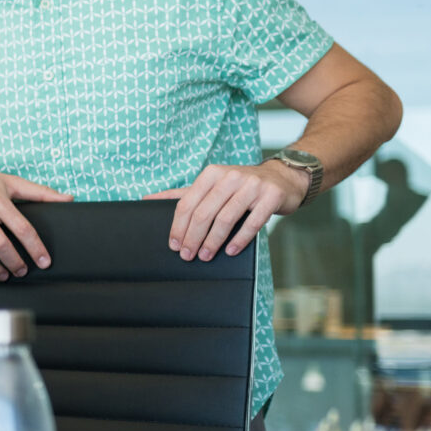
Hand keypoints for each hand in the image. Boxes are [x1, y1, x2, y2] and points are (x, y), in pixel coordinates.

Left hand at [147, 161, 306, 261]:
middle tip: (187, 256)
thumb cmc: (241, 186)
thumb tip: (147, 200)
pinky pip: (252, 222)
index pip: (187, 203)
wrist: (283, 178)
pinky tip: (230, 251)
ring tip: (205, 256)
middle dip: (192, 238)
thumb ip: (183, 194)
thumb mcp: (211, 185)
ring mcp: (253, 185)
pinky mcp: (271, 196)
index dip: (178, 227)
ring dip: (213, 241)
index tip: (173, 245)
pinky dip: (239, 239)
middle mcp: (230, 176)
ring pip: (226, 218)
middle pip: (204, 213)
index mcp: (211, 174)